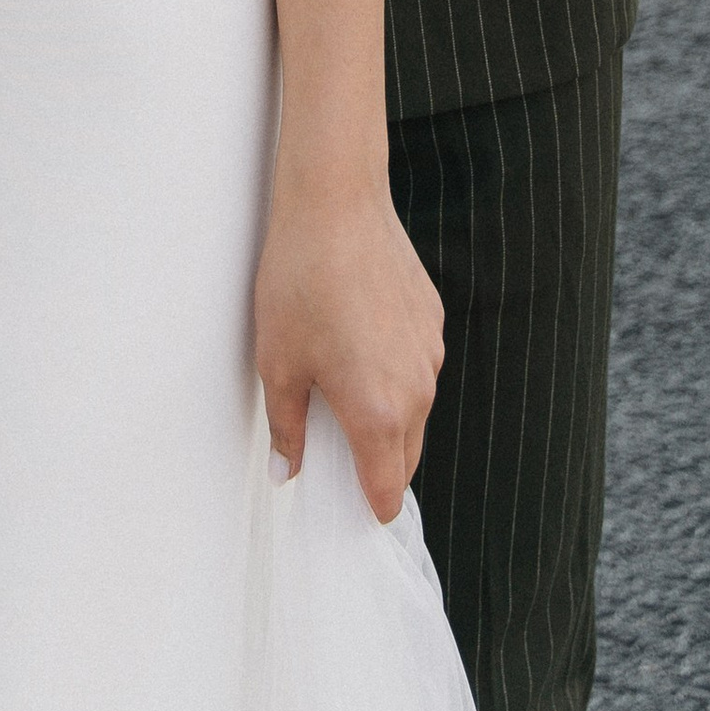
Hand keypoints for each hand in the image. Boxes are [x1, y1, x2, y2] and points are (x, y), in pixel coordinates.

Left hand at [253, 177, 445, 525]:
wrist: (336, 203)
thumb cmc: (299, 282)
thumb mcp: (277, 364)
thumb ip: (286, 429)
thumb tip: (287, 473)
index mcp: (379, 414)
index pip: (387, 491)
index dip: (368, 507)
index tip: (345, 507)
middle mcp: (417, 390)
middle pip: (405, 455)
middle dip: (376, 464)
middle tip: (334, 450)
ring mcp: (430, 351)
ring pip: (415, 409)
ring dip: (386, 414)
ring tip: (340, 385)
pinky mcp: (432, 317)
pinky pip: (418, 364)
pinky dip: (395, 369)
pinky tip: (357, 339)